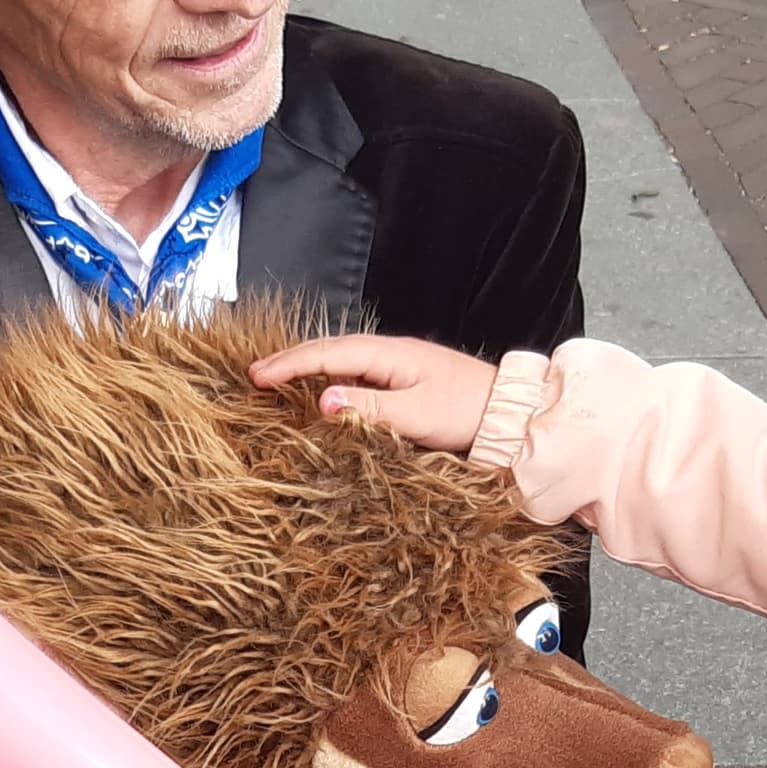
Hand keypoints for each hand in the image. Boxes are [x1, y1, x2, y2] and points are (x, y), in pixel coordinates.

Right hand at [249, 334, 501, 454]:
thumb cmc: (467, 412)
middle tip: (257, 377)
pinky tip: (323, 396)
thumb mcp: (415, 415)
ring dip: (310, 371)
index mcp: (391, 355)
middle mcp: (391, 355)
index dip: (291, 364)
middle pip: (332, 352)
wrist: (510, 415)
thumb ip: (368, 409)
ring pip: (343, 364)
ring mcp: (399, 368)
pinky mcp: (406, 384)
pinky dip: (333, 383)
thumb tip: (322, 400)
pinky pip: (359, 378)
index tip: (258, 376)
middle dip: (293, 363)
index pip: (329, 353)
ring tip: (279, 383)